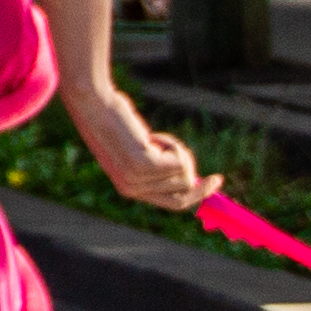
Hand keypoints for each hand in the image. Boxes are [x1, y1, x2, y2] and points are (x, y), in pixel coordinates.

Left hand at [67, 84, 205, 211]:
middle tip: (172, 146)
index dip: (199, 194)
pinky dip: (172, 143)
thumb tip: (192, 179)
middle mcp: (132, 190)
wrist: (94, 106)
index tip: (216, 181)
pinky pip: (180, 159)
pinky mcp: (145, 166)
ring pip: (185, 172)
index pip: (175, 204)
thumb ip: (157, 168)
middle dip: (188, 165)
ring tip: (151, 138)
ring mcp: (138, 180)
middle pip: (186, 189)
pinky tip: (151, 135)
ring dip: (175, 149)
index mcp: (129, 190)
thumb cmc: (114, 124)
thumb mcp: (135, 151)